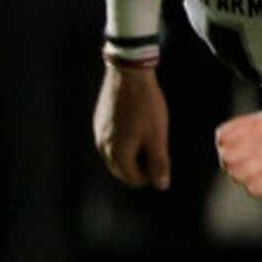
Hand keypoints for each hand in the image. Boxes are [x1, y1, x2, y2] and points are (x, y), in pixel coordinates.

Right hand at [94, 61, 169, 189]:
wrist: (128, 75)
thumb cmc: (146, 106)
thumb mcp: (158, 136)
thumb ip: (159, 163)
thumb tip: (162, 186)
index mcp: (118, 154)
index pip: (133, 178)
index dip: (151, 174)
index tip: (163, 159)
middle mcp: (103, 147)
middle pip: (121, 170)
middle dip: (138, 167)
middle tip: (156, 151)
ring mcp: (98, 134)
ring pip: (114, 156)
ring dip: (130, 154)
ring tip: (147, 138)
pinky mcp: (98, 121)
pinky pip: (109, 141)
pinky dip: (122, 142)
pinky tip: (134, 127)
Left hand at [215, 112, 261, 196]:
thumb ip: (248, 126)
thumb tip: (220, 140)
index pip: (225, 135)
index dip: (222, 144)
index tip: (226, 149)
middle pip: (228, 155)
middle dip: (229, 162)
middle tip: (236, 166)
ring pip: (238, 173)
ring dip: (240, 176)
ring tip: (249, 174)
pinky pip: (254, 187)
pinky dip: (254, 186)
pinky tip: (260, 182)